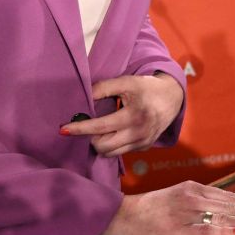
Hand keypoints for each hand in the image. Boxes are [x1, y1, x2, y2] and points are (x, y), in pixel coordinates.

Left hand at [65, 73, 183, 157]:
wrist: (171, 99)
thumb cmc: (145, 88)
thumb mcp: (126, 82)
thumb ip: (104, 87)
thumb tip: (83, 96)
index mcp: (133, 116)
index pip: (100, 126)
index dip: (80, 128)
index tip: (63, 129)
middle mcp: (138, 133)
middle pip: (102, 146)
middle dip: (89, 137)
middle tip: (84, 126)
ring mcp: (141, 143)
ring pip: (110, 153)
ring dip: (99, 143)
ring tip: (97, 130)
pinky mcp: (143, 148)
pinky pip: (120, 152)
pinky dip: (111, 145)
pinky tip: (110, 134)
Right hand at [100, 180, 234, 234]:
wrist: (121, 215)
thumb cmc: (148, 209)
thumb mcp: (175, 198)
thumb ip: (198, 202)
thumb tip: (224, 212)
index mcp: (191, 187)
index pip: (228, 197)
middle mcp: (191, 196)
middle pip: (230, 206)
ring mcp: (184, 212)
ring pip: (223, 216)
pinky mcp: (177, 229)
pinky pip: (205, 231)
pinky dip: (224, 232)